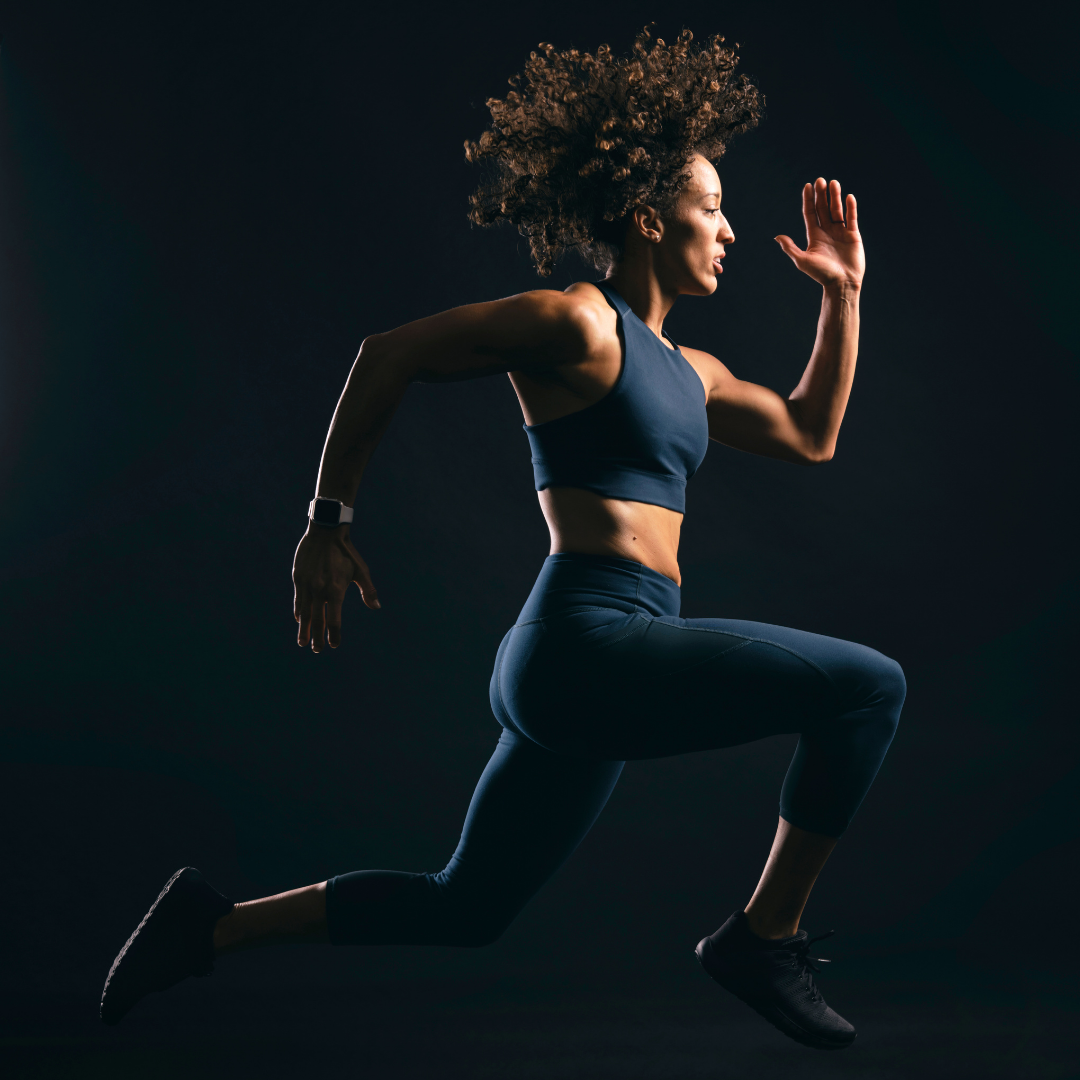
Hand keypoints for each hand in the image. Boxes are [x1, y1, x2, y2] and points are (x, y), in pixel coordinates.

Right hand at [292, 525, 379, 652]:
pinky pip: (298, 600)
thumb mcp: (361, 570)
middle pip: (318, 620)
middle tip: (317, 650)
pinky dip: (299, 612)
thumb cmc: (347, 553)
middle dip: (317, 637)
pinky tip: (300, 620)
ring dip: (304, 629)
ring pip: (305, 613)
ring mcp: (307, 585)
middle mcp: (320, 590)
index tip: (334, 645)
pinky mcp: (298, 578)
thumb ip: (368, 590)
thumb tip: (377, 607)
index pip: (334, 619)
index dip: (334, 634)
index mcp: (336, 590)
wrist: (326, 532)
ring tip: (303, 642)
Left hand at [775, 178, 863, 289]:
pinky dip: (851, 207)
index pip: (810, 214)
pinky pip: (851, 218)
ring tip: (833, 183)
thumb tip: (777, 237)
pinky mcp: (853, 236)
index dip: (808, 200)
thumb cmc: (821, 274)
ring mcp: (840, 233)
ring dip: (835, 197)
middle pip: (823, 209)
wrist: (841, 284)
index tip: (807, 186)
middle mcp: (827, 232)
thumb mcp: (802, 261)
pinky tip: (848, 197)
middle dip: (821, 195)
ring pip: (837, 210)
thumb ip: (790, 248)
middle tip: (820, 180)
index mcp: (814, 236)